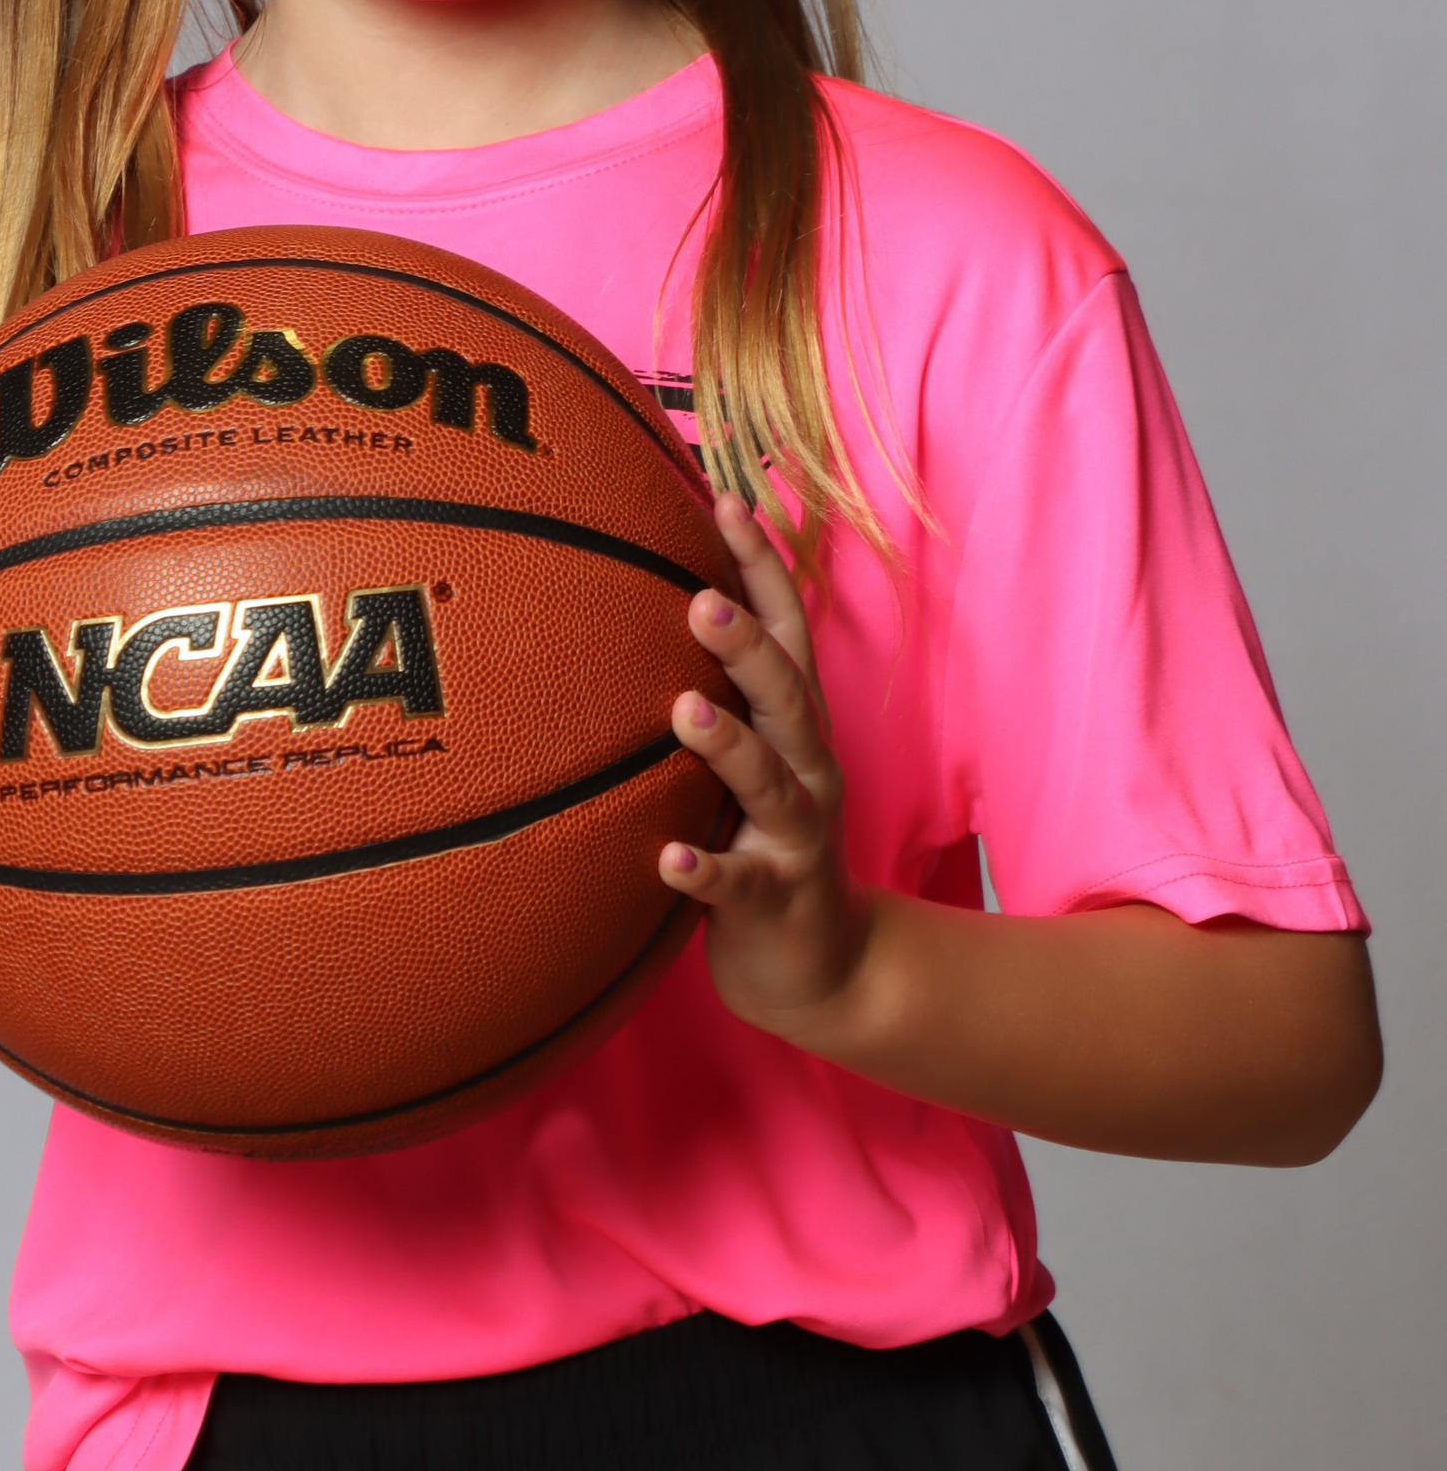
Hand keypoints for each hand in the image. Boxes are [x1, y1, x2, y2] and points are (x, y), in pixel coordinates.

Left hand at [658, 494, 874, 1041]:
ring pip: (768, 781)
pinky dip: (702, 870)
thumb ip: (718, 689)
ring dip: (728, 744)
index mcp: (798, 727)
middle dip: (748, 643)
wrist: (819, 969)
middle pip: (787, 694)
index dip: (763, 568)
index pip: (788, 631)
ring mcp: (796, 835)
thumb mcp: (751, 759)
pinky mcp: (773, 901)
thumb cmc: (763, 840)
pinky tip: (666, 859)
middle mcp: (809, 769)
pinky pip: (737, 884)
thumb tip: (650, 596)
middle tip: (697, 600)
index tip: (728, 501)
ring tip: (683, 711)